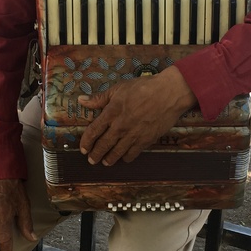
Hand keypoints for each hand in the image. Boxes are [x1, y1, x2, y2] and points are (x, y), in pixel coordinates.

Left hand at [78, 66, 196, 166]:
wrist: (168, 94)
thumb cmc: (143, 88)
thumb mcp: (119, 88)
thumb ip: (99, 98)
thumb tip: (81, 101)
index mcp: (111, 112)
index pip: (93, 131)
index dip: (86, 142)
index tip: (83, 148)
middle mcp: (120, 127)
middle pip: (103, 145)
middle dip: (96, 154)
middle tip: (92, 160)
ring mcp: (133, 135)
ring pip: (117, 152)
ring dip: (109, 159)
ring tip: (106, 162)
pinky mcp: (146, 140)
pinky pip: (133, 154)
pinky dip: (126, 158)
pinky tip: (124, 158)